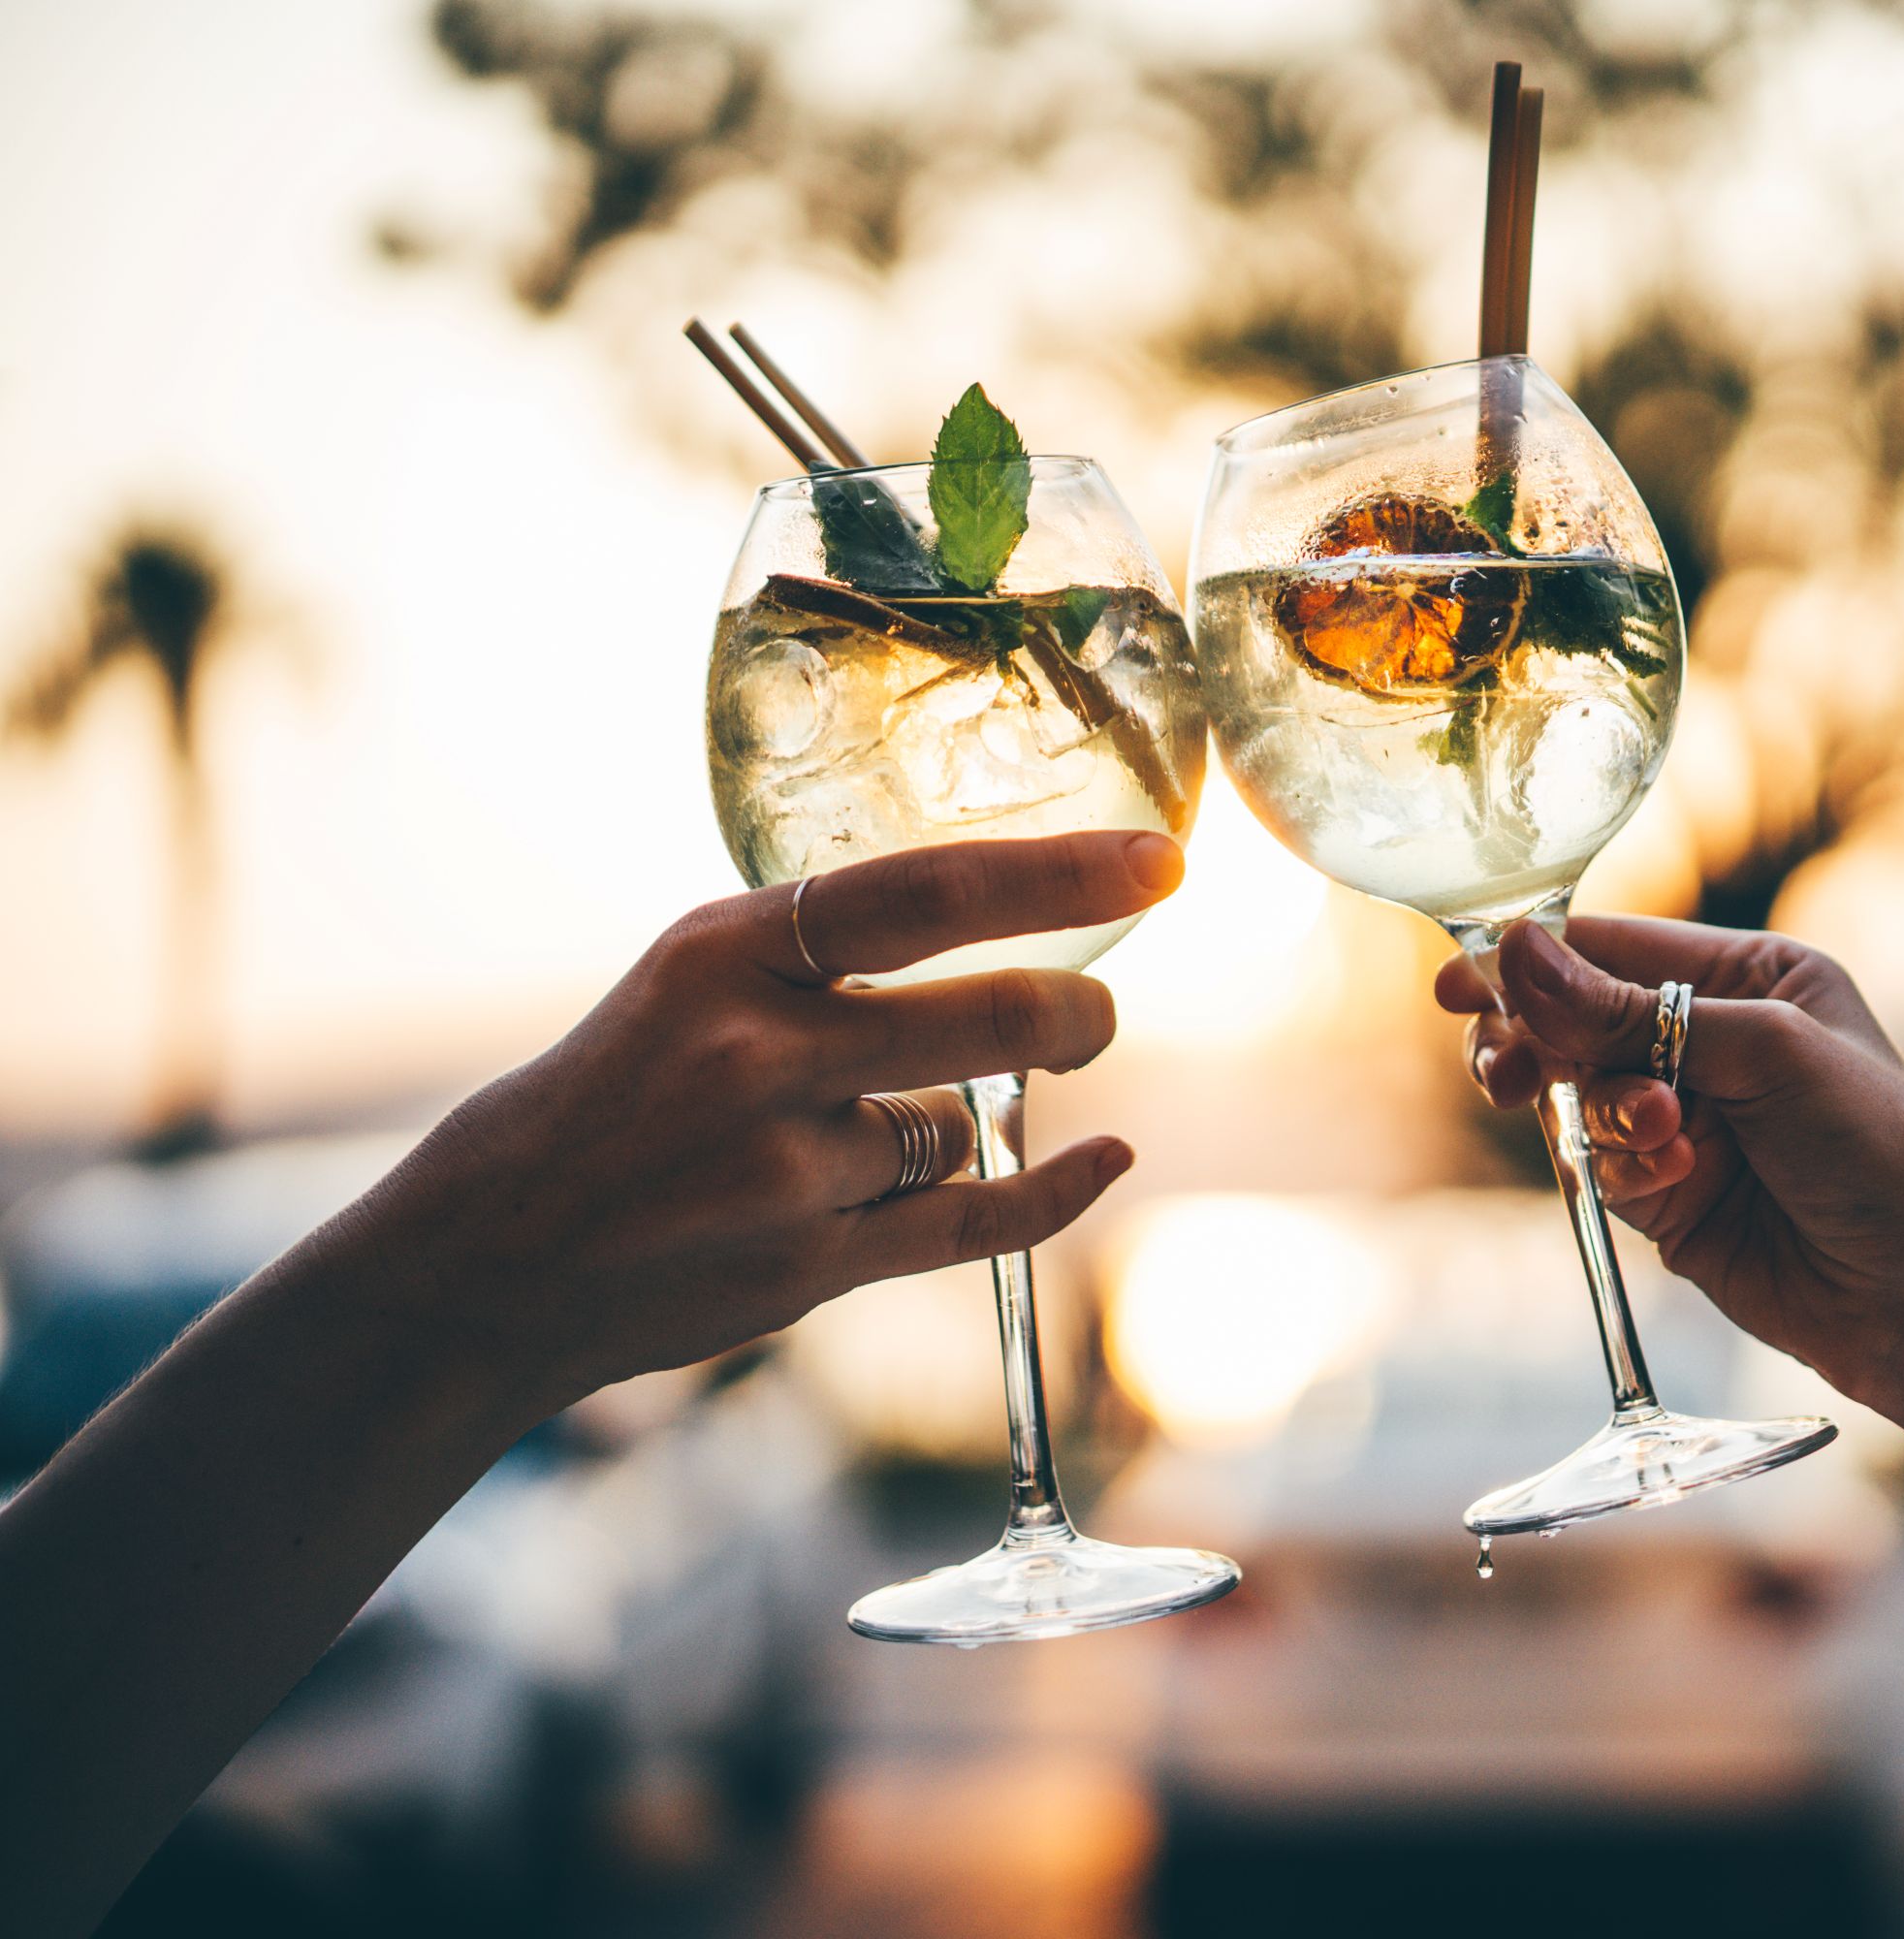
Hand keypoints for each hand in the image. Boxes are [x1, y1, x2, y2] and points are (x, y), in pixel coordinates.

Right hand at [312, 830, 1182, 1419]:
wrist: (487, 1260)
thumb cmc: (609, 1101)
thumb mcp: (688, 983)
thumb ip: (820, 961)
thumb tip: (995, 933)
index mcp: (726, 950)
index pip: (928, 890)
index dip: (1061, 875)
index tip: (1159, 861)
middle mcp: (758, 1050)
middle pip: (991, 1015)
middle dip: (1077, 1016)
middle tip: (1096, 1015)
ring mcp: (786, 1167)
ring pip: (957, 1126)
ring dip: (948, 1126)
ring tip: (848, 1143)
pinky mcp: (809, 1265)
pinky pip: (973, 1220)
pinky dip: (1053, 1190)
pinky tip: (1107, 1158)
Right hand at [1437, 917, 1903, 1419]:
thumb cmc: (1880, 1152)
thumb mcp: (1762, 1054)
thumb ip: (1630, 1012)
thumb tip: (1514, 955)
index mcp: (1752, 977)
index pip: (1614, 952)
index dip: (1533, 966)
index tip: (1458, 986)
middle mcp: (1715, 1043)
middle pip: (1576, 1024)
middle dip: (1542, 1045)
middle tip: (1508, 1073)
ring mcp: (1689, 1123)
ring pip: (1577, 1099)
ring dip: (1597, 1114)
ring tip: (1648, 1132)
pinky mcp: (1670, 1198)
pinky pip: (1600, 1166)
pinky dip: (1622, 1170)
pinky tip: (1677, 1181)